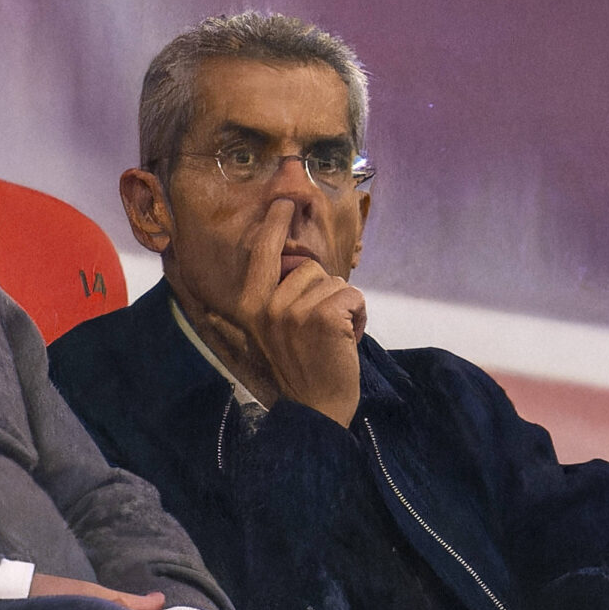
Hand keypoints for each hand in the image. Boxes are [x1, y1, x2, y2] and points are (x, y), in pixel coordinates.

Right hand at [231, 198, 366, 426]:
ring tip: (332, 337)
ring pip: (334, 282)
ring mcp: (294, 310)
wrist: (316, 409)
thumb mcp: (269, 333)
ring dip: (342, 307)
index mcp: (250, 305)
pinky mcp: (323, 317)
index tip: (283, 201)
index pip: (262, 253)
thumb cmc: (300, 368)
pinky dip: (358, 316)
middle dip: (324, 292)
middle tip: (319, 328)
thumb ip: (268, 301)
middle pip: (309, 268)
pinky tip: (346, 341)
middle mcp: (267, 304)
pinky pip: (352, 296)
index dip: (274, 224)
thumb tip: (255, 282)